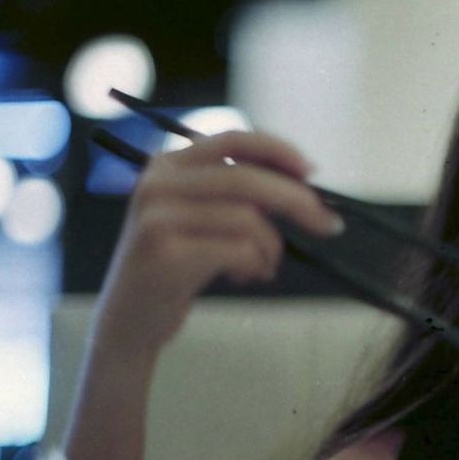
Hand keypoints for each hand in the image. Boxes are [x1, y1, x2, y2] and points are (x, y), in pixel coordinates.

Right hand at [91, 131, 345, 355]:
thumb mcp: (197, 219)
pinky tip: (244, 276)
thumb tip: (302, 185)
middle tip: (328, 225)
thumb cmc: (176, 269)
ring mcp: (157, 216)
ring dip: (271, 248)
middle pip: (247, 179)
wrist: (130, 320)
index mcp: (167, 165)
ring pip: (247, 219)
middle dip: (298, 202)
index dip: (278, 150)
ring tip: (264, 266)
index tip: (312, 172)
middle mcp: (157, 183)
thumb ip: (235, 195)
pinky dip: (256, 265)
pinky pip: (239, 250)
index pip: (233, 140)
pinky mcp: (164, 252)